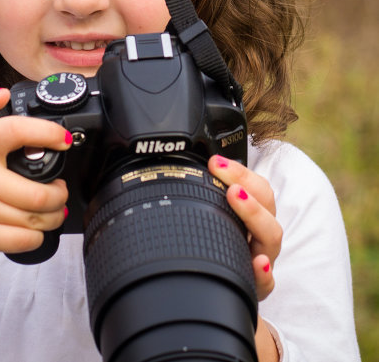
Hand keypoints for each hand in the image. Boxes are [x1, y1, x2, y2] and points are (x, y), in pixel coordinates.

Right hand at [0, 87, 70, 297]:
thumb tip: (0, 94)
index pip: (14, 130)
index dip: (46, 132)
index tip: (65, 139)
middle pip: (37, 193)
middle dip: (59, 194)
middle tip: (59, 190)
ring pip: (34, 218)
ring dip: (52, 216)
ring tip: (50, 209)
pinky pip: (24, 239)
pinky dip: (36, 236)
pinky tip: (32, 227)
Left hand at [208, 155, 281, 360]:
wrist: (224, 289)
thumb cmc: (218, 248)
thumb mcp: (213, 219)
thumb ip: (204, 198)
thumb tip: (179, 171)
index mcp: (252, 212)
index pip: (256, 185)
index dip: (239, 171)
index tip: (215, 162)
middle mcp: (260, 232)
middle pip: (267, 201)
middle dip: (246, 181)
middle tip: (222, 172)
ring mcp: (262, 257)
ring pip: (271, 234)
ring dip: (254, 212)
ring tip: (236, 197)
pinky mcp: (258, 286)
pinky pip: (266, 281)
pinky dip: (263, 271)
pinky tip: (256, 263)